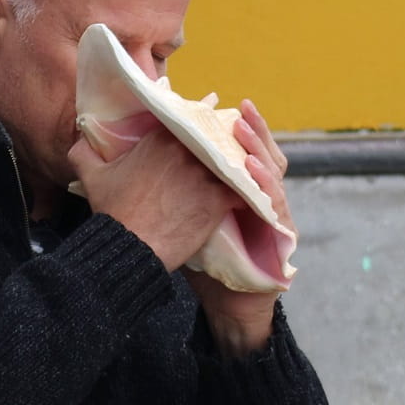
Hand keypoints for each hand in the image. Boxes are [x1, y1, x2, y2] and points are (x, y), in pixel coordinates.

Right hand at [68, 126, 243, 271]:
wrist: (131, 247)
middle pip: (211, 137)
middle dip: (217, 143)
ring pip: (230, 160)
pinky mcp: (219, 198)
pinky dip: (246, 191)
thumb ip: (84, 151)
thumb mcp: (91, 177)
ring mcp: (205, 173)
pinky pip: (243, 187)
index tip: (197, 131)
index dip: (192, 126)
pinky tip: (247, 196)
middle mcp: (186, 150)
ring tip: (238, 172)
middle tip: (222, 151)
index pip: (185, 120)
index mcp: (160, 138)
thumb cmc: (113, 212)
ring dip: (234, 166)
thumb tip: (81, 137)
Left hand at [184, 100, 297, 356]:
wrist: (225, 300)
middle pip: (261, 151)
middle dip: (253, 129)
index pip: (237, 147)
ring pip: (274, 171)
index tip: (214, 104)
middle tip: (241, 109)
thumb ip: (165, 189)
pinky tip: (251, 170)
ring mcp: (271, 211)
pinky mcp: (279, 233)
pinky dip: (265, 185)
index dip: (229, 126)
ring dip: (260, 149)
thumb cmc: (203, 256)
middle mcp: (257, 193)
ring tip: (244, 131)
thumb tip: (125, 162)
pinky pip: (274, 204)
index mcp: (235, 185)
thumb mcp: (180, 217)